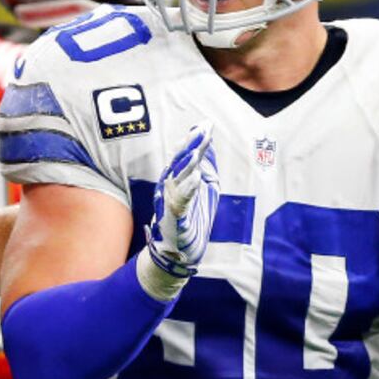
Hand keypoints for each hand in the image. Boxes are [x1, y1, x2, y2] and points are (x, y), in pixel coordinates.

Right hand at [141, 124, 218, 298]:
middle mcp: (171, 187)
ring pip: (178, 179)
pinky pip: (181, 202)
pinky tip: (197, 179)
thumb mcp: (202, 188)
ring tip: (198, 150)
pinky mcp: (175, 219)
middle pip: (181, 162)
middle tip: (202, 131)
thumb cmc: (190, 218)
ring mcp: (171, 202)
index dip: (196, 140)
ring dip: (187, 163)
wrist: (176, 254)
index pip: (187, 155)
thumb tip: (207, 141)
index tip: (207, 124)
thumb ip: (204, 165)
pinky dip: (187, 190)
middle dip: (191, 146)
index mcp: (177, 179)